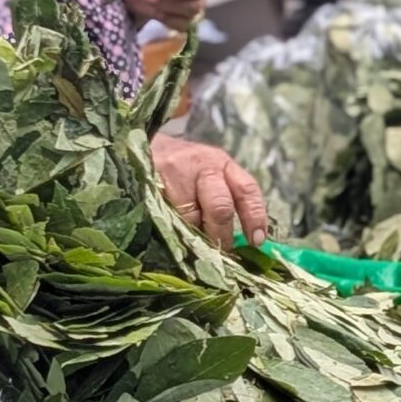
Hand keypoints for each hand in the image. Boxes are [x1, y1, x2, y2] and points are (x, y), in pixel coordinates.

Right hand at [152, 135, 267, 248]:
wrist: (144, 146)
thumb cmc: (184, 169)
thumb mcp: (209, 174)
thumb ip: (226, 200)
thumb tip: (239, 243)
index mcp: (223, 164)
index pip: (247, 190)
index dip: (255, 218)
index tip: (256, 242)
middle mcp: (202, 166)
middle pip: (220, 207)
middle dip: (221, 236)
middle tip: (219, 255)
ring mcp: (175, 173)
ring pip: (190, 218)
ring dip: (194, 239)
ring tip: (192, 246)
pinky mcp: (151, 183)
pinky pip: (165, 218)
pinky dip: (172, 232)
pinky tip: (171, 235)